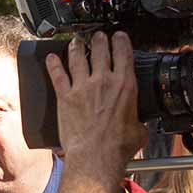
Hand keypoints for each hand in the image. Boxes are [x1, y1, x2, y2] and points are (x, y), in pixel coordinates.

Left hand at [45, 31, 144, 175]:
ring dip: (77, 46)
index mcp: (125, 85)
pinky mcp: (65, 97)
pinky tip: (51, 58)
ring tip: (76, 41)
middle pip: (100, 50)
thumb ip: (139, 121)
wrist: (96, 155)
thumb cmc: (117, 146)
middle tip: (97, 36)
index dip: (120, 40)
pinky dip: (54, 64)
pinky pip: (58, 75)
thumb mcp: (139, 130)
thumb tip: (141, 125)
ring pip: (78, 57)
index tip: (118, 36)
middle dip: (99, 39)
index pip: (123, 53)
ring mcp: (82, 87)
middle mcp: (103, 81)